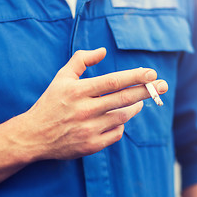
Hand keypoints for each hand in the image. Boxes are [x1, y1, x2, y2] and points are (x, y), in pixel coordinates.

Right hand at [21, 48, 167, 159]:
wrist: (34, 135)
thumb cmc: (50, 102)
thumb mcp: (61, 77)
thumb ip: (81, 60)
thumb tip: (103, 50)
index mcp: (77, 91)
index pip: (112, 81)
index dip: (134, 77)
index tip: (152, 73)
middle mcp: (84, 110)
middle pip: (123, 99)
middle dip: (146, 91)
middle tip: (163, 86)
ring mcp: (88, 129)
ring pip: (122, 117)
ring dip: (135, 107)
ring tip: (140, 101)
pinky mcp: (90, 145)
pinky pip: (116, 133)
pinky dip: (121, 124)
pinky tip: (119, 118)